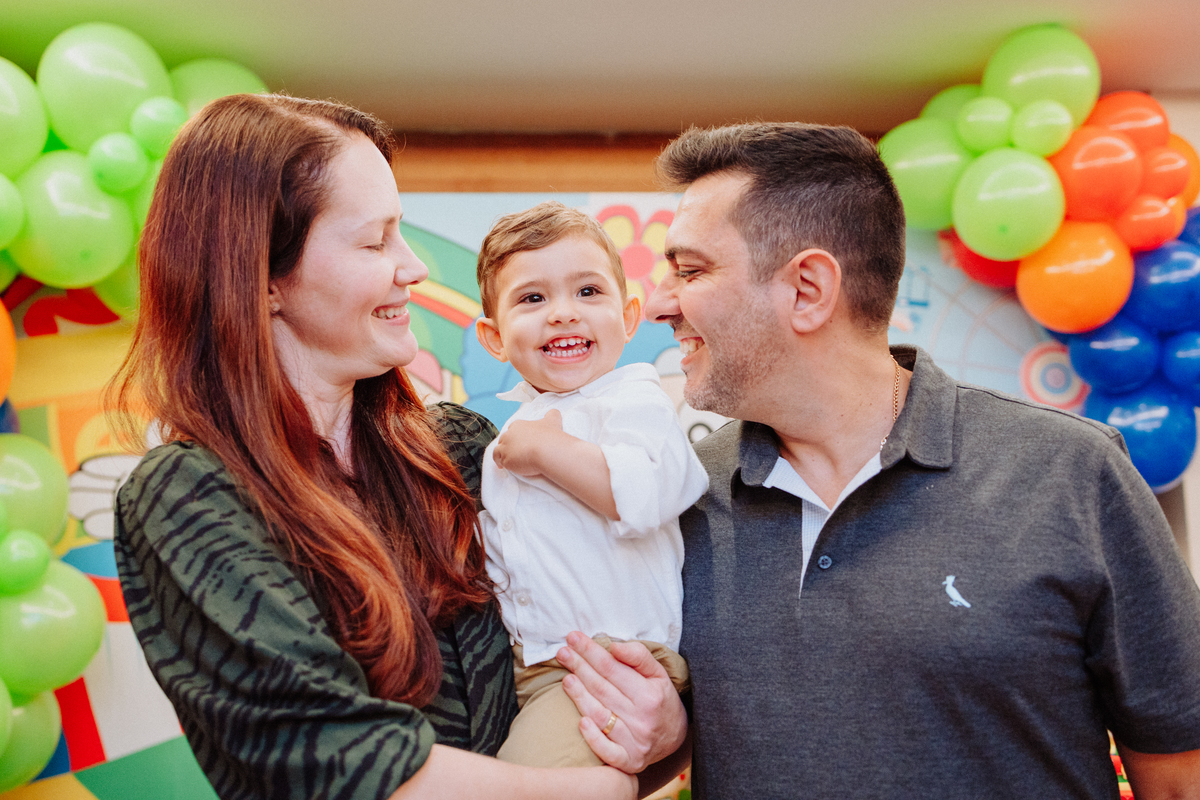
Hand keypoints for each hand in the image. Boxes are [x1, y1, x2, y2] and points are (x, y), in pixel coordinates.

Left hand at [492, 409, 563, 476]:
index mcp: (518, 425)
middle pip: (503, 439)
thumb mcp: (553, 420)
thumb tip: (554, 412)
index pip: (512, 429)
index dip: (515, 436)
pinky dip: (502, 464)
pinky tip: (504, 467)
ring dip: (500, 455)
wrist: (546, 450)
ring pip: (497, 451)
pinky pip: (500, 462)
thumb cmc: (549, 436)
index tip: (519, 442)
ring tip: (503, 461)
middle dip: (506, 445)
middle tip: (512, 452)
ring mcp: (506, 448)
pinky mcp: (506, 460)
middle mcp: (508, 435)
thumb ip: (552, 414)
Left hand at [557, 632, 687, 773]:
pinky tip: (581, 722)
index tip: (574, 638)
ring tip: (566, 678)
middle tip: (562, 652)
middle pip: (602, 688)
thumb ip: (638, 656)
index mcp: (649, 695)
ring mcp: (634, 742)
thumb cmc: (661, 699)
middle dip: (580, 667)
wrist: (676, 738)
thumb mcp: (658, 673)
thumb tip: (613, 646)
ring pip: (601, 716)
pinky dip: (593, 738)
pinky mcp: (628, 761)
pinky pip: (607, 751)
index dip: (591, 652)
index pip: (612, 668)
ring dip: (580, 696)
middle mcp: (642, 719)